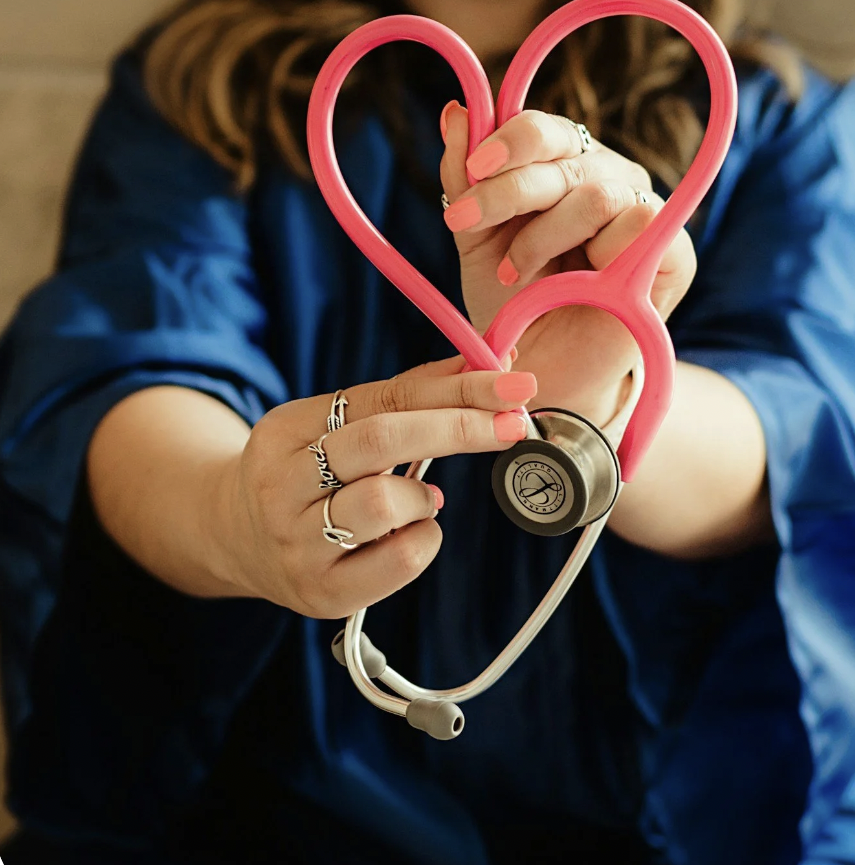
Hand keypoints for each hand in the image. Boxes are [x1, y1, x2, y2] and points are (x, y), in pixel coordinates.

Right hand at [213, 357, 537, 617]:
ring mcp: (297, 544)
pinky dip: (425, 539)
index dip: (454, 388)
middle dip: (459, 427)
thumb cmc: (307, 474)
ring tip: (421, 499)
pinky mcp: (322, 592)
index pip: (382, 398)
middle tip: (514, 423)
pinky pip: (397, 562)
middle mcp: (281, 485)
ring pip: (383, 503)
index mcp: (285, 430)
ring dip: (424, 496)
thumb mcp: (334, 426)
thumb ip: (404, 398)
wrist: (235, 539)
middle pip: (380, 440)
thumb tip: (486, 367)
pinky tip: (413, 532)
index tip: (512, 383)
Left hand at [439, 102, 695, 425]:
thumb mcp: (477, 242)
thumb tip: (456, 111)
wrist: (543, 372)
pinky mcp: (674, 253)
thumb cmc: (514, 305)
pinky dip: (598, 254)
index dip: (508, 141)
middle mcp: (606, 179)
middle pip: (565, 155)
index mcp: (563, 168)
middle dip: (507, 190)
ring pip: (597, 193)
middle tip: (465, 223)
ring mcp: (643, 212)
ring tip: (515, 274)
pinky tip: (576, 284)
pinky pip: (642, 224)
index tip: (470, 172)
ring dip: (544, 236)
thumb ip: (465, 181)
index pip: (544, 130)